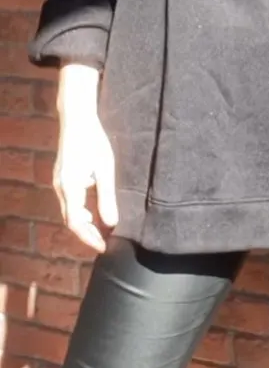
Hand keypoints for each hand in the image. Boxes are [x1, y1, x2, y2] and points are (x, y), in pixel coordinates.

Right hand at [54, 113, 117, 252]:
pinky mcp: (62, 178)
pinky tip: (94, 212)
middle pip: (71, 220)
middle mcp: (60, 188)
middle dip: (88, 233)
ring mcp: (59, 182)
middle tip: (106, 242)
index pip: (76, 223)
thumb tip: (111, 223)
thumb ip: (107, 197)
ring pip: (69, 211)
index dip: (90, 238)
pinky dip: (81, 212)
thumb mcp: (105, 170)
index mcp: (70, 187)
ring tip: (103, 230)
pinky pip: (70, 202)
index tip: (104, 247)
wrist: (77, 120)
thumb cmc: (94, 142)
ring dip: (85, 223)